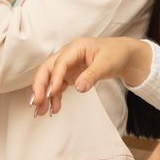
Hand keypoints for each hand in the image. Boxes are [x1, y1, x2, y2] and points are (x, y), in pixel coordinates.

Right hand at [30, 36, 152, 114]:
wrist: (123, 55)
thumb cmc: (115, 54)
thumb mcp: (106, 64)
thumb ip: (92, 75)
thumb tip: (78, 87)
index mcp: (76, 47)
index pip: (60, 62)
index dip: (54, 78)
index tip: (51, 93)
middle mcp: (68, 55)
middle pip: (47, 68)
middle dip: (40, 85)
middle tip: (36, 102)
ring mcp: (68, 65)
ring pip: (50, 78)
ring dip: (44, 94)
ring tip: (41, 111)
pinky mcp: (70, 74)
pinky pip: (58, 86)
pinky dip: (54, 97)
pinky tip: (54, 108)